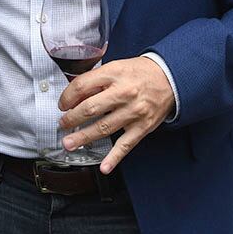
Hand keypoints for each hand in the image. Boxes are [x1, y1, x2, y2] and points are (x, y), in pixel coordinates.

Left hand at [57, 57, 173, 174]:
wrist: (170, 78)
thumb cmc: (140, 72)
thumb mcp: (116, 67)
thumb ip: (96, 80)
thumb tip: (74, 96)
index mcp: (114, 74)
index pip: (82, 86)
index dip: (67, 97)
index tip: (62, 104)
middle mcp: (123, 93)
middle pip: (91, 108)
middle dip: (72, 119)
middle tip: (62, 125)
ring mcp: (134, 111)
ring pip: (104, 128)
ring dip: (84, 137)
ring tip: (69, 143)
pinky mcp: (143, 127)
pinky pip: (126, 144)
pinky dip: (114, 157)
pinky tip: (104, 166)